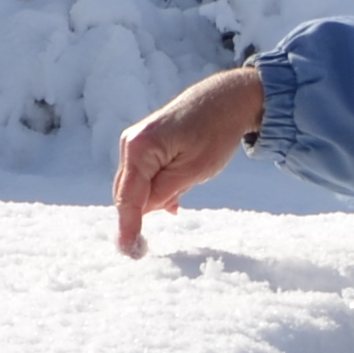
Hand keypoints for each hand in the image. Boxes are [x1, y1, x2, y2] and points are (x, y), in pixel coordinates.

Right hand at [115, 68, 265, 253]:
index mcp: (139, 149)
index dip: (128, 228)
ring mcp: (136, 142)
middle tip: (141, 249)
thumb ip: (163, 193)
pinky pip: (144, 176)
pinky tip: (173, 200)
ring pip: (135, 186)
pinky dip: (155, 191)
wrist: (226, 99)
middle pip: (127, 194)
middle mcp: (131, 144)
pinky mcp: (146, 144)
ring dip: (150, 203)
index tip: (130, 252)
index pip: (128, 199)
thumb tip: (144, 212)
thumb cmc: (215, 132)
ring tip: (173, 208)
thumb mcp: (193, 171)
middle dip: (136, 218)